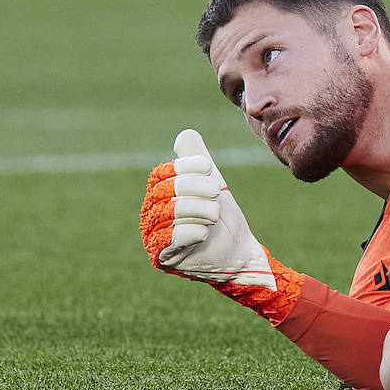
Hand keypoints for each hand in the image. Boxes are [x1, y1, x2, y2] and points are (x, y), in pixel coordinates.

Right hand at [141, 129, 274, 286]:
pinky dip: (194, 232)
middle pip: (168, 191)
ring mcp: (154, 233)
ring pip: (172, 212)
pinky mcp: (163, 255)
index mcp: (160, 191)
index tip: (208, 168)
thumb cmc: (222, 216)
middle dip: (198, 189)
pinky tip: (205, 233)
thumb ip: (198, 158)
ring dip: (201, 211)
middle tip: (215, 195)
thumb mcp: (212, 182)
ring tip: (213, 216)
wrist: (238, 249)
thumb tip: (185, 134)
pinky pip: (172, 237)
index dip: (187, 167)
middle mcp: (152, 210)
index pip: (164, 173)